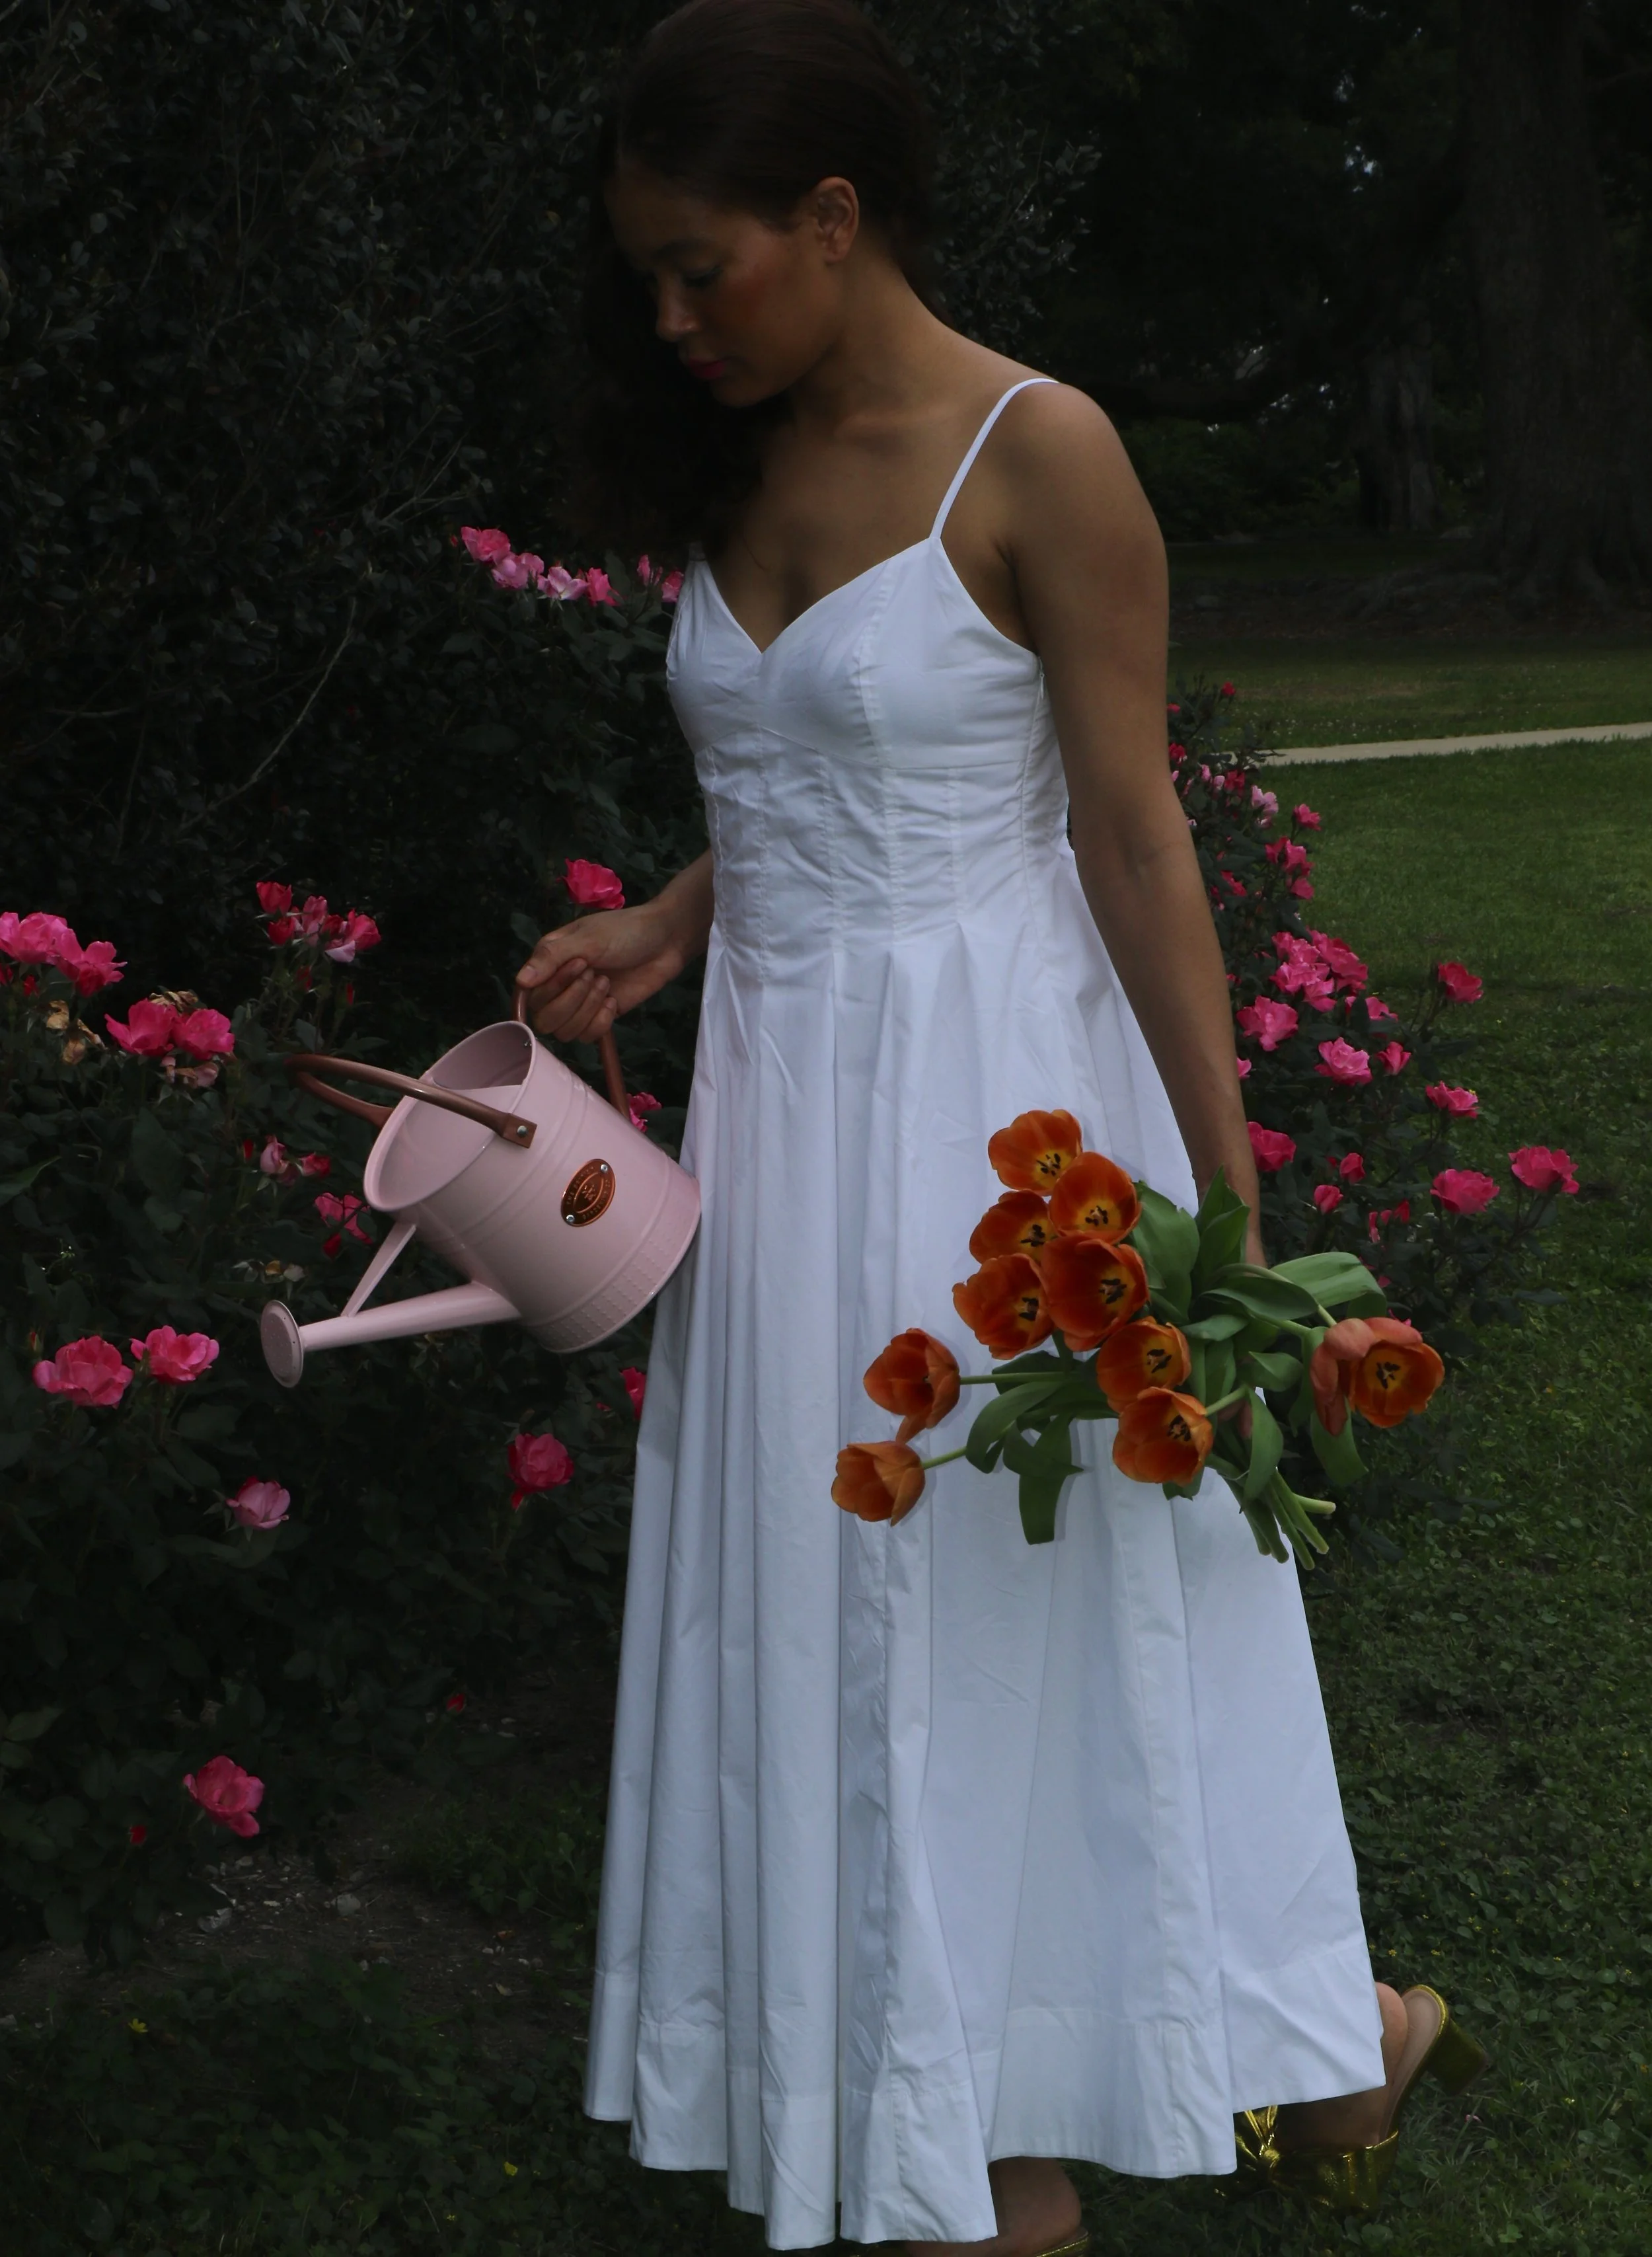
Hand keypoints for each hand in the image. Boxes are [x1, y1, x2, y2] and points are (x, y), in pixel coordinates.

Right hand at [514, 902, 685, 1041]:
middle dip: (572, 1001)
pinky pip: (588, 1037)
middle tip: (596, 974)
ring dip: (587, 1010)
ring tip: (606, 984)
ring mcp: (580, 1005)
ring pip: (565, 1032)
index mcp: (549, 963)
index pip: (530, 995)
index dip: (553, 988)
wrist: (664, 941)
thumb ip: (551, 958)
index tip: (581, 965)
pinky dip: (600, 1022)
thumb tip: (520, 981)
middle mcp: (559, 986)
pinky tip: (613, 1000)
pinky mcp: (601, 1017)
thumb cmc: (624, 932)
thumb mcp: (587, 938)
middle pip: (545, 1020)